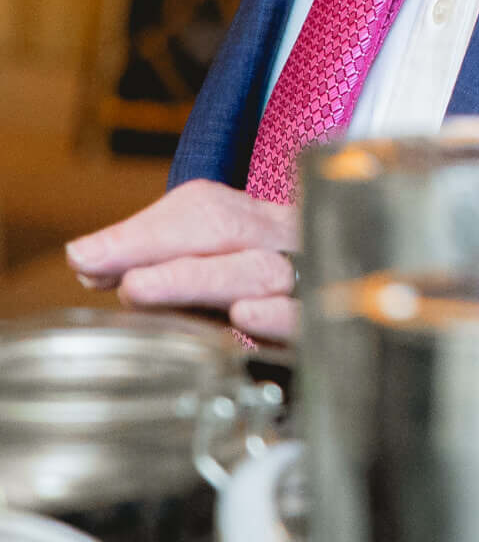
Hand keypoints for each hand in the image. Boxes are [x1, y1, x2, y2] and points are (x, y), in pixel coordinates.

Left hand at [65, 180, 299, 342]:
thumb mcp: (200, 257)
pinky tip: (247, 314)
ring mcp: (305, 282)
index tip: (87, 256)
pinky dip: (278, 314)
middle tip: (119, 278)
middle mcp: (284, 243)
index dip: (146, 233)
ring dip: (201, 279)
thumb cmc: (253, 281)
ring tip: (142, 288)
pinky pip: (308, 317)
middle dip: (169, 253)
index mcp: (255, 221)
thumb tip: (86, 257)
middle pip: (235, 234)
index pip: (206, 212)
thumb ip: (145, 251)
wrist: (330, 300)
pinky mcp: (316, 329)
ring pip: (265, 272)